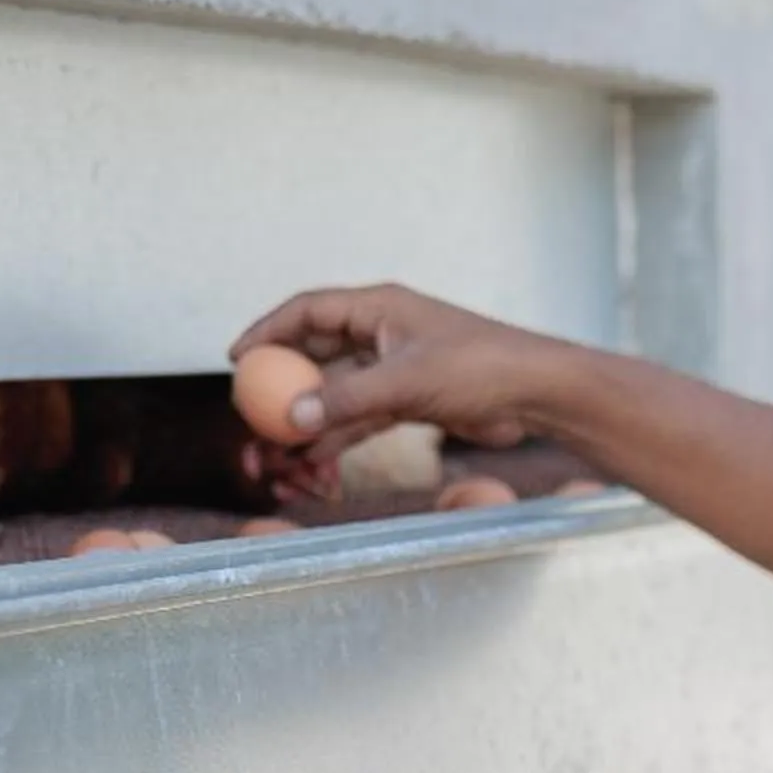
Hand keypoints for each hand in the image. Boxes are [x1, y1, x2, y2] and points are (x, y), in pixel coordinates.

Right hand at [228, 284, 570, 499]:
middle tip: (252, 418)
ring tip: (279, 455)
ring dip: (311, 422)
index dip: (267, 331)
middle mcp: (382, 332)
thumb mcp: (406, 381)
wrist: (536, 394)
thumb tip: (293, 414)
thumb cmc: (480, 369)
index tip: (236, 359)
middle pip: (316, 355)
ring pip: (337, 393)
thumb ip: (348, 399)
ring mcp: (395, 367)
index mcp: (379, 307)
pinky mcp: (411, 399)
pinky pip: (361, 417)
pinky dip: (339, 438)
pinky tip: (316, 465)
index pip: (307, 310)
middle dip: (282, 388)